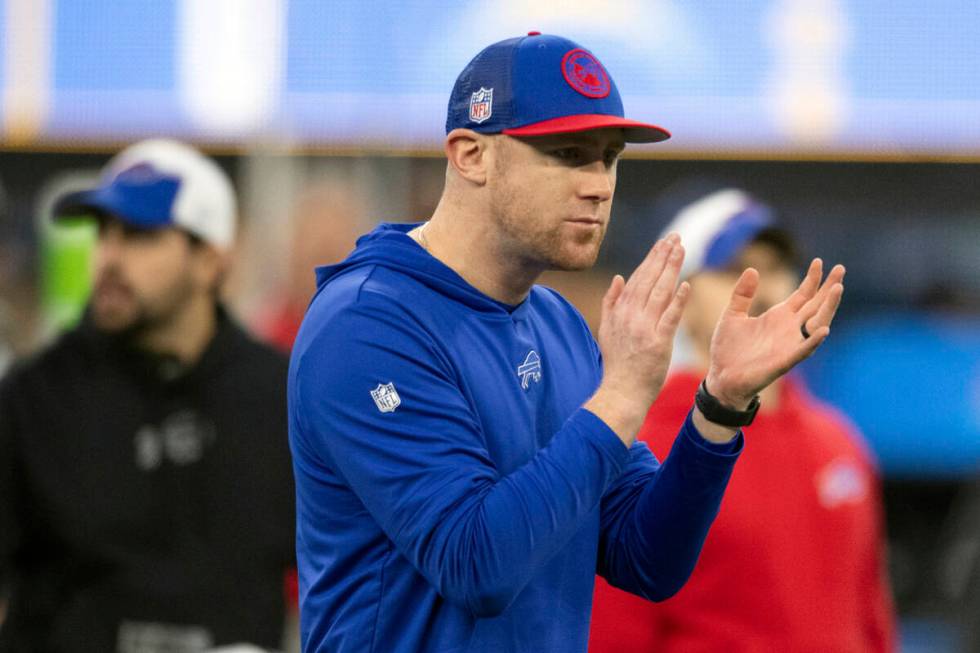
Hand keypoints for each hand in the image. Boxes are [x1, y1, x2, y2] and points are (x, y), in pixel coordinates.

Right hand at [585, 234, 690, 444]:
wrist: (621, 391)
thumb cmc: (617, 363)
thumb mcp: (607, 330)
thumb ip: (611, 302)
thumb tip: (618, 277)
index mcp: (620, 311)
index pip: (638, 277)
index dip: (652, 258)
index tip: (663, 242)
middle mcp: (631, 316)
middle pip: (649, 279)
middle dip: (663, 256)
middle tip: (676, 237)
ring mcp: (644, 329)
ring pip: (660, 292)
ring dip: (671, 269)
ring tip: (682, 249)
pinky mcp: (658, 343)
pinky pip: (669, 318)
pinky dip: (678, 301)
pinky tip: (686, 285)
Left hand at [705, 258, 844, 409]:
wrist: (721, 377)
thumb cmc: (729, 349)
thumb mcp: (732, 315)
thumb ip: (743, 294)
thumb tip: (753, 269)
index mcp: (778, 317)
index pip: (802, 295)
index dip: (812, 279)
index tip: (819, 261)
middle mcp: (789, 329)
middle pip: (816, 305)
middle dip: (829, 288)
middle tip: (841, 268)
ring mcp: (789, 345)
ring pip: (816, 324)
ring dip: (828, 308)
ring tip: (838, 289)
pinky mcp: (784, 361)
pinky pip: (803, 351)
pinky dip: (814, 341)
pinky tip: (824, 329)